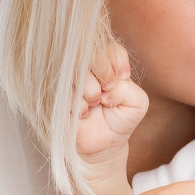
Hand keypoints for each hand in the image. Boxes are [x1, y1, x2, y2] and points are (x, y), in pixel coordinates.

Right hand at [77, 41, 148, 169]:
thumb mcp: (137, 105)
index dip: (116, 63)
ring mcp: (70, 80)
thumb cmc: (121, 119)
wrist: (103, 145)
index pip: (111, 49)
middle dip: (103, 75)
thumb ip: (129, 89)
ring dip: (90, 92)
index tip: (122, 79)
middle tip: (106, 95)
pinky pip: (65, 92)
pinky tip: (83, 114)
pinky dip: (78, 105)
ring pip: (78, 72)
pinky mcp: (57, 95)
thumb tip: (107, 88)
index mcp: (108, 64)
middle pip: (92, 55)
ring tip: (94, 105)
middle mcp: (87, 68)